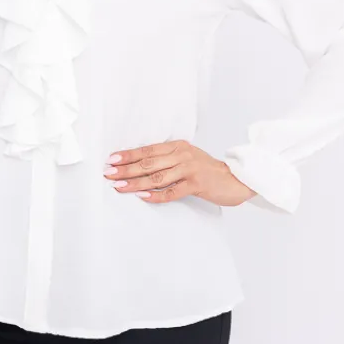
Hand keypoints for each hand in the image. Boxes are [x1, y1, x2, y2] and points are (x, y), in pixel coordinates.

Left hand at [103, 139, 257, 206]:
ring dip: (135, 182)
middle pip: (148, 163)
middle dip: (126, 169)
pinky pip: (172, 191)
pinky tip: (142, 196)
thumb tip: (138, 166)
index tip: (111, 160)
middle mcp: (182, 154)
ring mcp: (190, 169)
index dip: (128, 155)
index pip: (147, 150)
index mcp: (177, 146)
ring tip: (119, 187)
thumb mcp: (186, 158)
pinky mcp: (196, 184)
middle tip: (108, 174)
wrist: (235, 179)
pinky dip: (155, 195)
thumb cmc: (207, 171)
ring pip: (156, 177)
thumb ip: (167, 160)